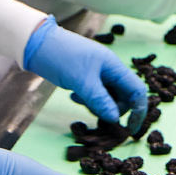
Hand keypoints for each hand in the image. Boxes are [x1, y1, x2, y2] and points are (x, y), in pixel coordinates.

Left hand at [22, 18, 149, 134]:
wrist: (37, 44)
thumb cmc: (61, 57)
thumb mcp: (81, 81)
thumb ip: (100, 100)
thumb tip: (115, 119)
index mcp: (114, 67)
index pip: (137, 90)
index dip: (138, 111)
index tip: (129, 130)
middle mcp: (109, 70)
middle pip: (123, 96)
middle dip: (113, 109)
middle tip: (95, 114)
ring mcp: (97, 73)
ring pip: (108, 97)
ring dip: (98, 105)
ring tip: (80, 100)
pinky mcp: (85, 77)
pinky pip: (95, 94)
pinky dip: (87, 99)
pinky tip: (73, 96)